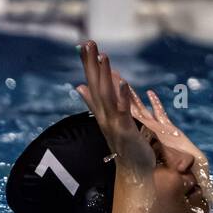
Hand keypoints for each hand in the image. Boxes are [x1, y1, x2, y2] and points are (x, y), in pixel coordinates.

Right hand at [75, 40, 153, 172]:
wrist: (133, 170)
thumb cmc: (122, 144)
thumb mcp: (107, 118)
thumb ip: (93, 102)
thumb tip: (79, 86)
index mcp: (101, 110)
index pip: (92, 83)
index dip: (88, 64)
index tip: (84, 44)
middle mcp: (104, 114)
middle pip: (97, 85)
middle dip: (92, 64)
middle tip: (88, 42)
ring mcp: (113, 122)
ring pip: (108, 95)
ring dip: (105, 75)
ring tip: (103, 56)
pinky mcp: (126, 129)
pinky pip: (124, 110)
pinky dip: (122, 96)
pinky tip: (122, 82)